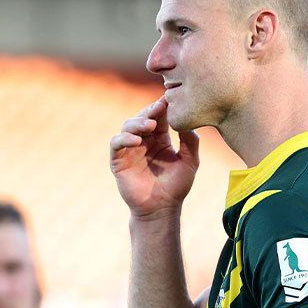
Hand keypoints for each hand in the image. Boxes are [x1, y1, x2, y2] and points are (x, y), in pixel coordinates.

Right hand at [110, 98, 199, 220]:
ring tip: (149, 125)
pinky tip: (137, 141)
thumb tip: (188, 121)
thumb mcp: (190, 162)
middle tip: (159, 108)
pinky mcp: (118, 160)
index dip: (162, 107)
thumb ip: (191, 142)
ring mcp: (129, 149)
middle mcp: (144, 141)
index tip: (170, 98)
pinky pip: (116, 143)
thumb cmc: (176, 187)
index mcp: (160, 138)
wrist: (161, 208)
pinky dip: (124, 138)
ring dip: (137, 122)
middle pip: (142, 117)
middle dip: (149, 111)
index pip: (159, 116)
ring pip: (127, 126)